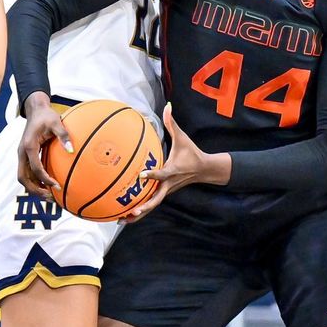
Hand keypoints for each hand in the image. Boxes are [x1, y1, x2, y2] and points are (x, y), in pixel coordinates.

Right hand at [17, 92, 74, 199]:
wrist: (36, 110)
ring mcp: (22, 155)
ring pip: (24, 177)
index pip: (35, 168)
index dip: (45, 179)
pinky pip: (27, 172)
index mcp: (28, 146)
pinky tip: (47, 185)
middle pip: (23, 178)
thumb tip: (71, 149)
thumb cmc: (46, 116)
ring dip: (34, 188)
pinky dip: (35, 181)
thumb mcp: (56, 122)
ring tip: (50, 196)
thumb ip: (63, 135)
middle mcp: (22, 153)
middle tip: (51, 198)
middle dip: (35, 190)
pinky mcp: (26, 156)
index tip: (57, 186)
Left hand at [121, 103, 209, 222]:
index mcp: (173, 170)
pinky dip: (141, 211)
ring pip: (152, 206)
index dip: (154, 175)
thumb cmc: (191, 152)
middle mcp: (169, 184)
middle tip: (131, 211)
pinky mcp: (165, 193)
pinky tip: (126, 216)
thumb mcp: (182, 137)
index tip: (143, 175)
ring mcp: (167, 191)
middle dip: (144, 206)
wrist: (204, 169)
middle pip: (156, 199)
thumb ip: (172, 123)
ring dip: (139, 214)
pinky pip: (151, 204)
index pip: (163, 174)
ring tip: (121, 220)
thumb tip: (167, 106)